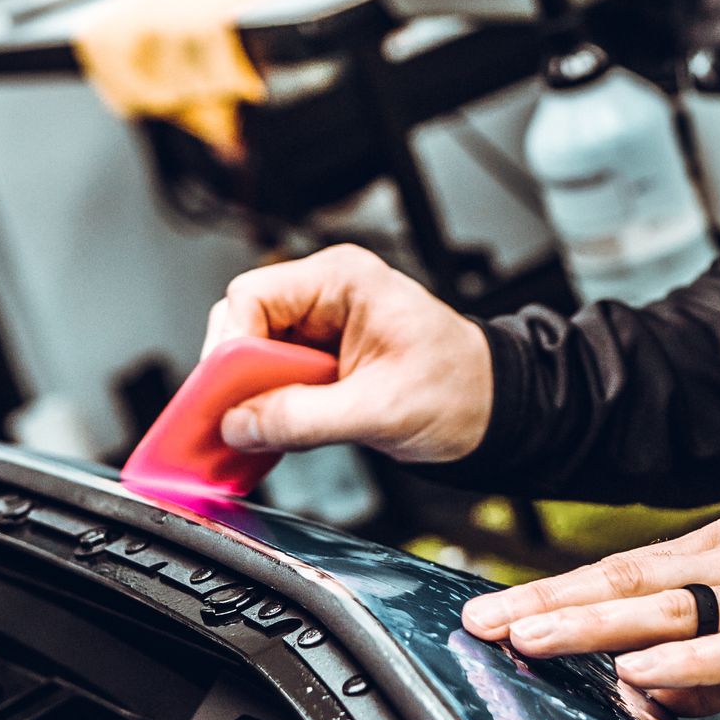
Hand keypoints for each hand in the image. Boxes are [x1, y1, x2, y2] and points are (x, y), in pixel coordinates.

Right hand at [204, 245, 492, 464]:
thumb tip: (241, 424)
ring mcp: (322, 329)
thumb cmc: (461, 387)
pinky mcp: (322, 363)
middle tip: (229, 422)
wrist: (494, 410)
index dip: (231, 346)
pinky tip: (263, 438)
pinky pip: (274, 383)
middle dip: (234, 379)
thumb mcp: (381, 409)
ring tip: (246, 437)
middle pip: (245, 327)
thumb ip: (304, 417)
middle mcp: (326, 296)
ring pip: (254, 359)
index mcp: (343, 280)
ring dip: (248, 400)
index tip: (225, 394)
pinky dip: (265, 412)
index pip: (254, 296)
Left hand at [461, 515, 719, 719]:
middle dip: (547, 603)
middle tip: (480, 621)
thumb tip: (648, 695)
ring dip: (596, 622)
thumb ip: (708, 670)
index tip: (488, 613)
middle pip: (626, 581)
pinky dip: (693, 661)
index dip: (549, 593)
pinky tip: (645, 670)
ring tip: (534, 637)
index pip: (618, 574)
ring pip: (671, 607)